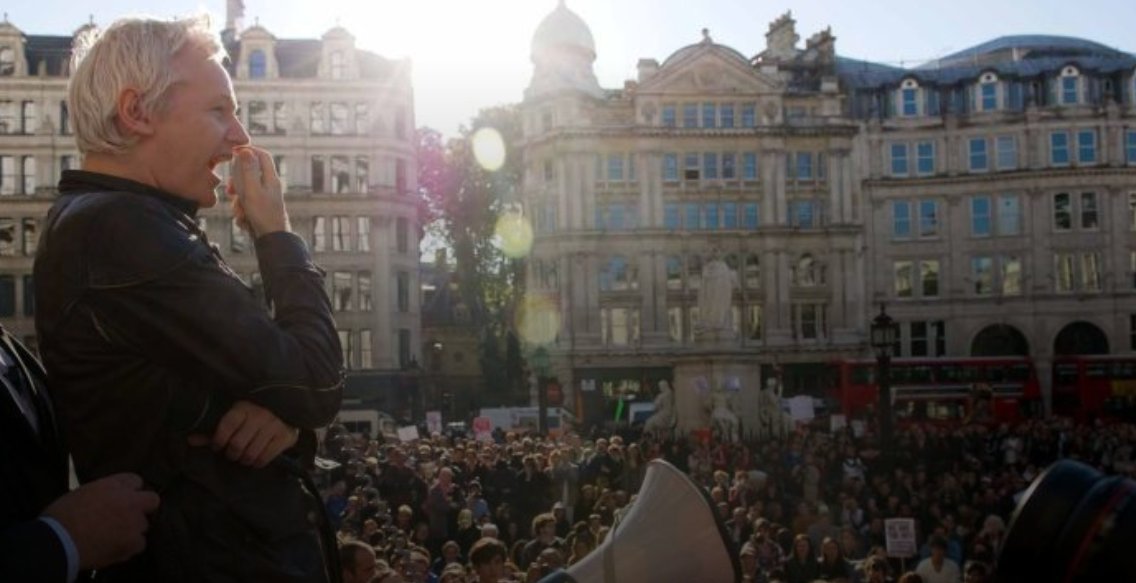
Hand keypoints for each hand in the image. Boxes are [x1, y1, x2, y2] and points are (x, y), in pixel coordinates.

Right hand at [42, 473, 159, 569]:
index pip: (135, 480)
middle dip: (144, 507)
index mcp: (113, 485)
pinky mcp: (133, 542)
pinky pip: (139, 544)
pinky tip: (114, 548)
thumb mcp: (81, 493)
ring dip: (132, 530)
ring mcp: (134, 522)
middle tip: (128, 517)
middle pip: (152, 500)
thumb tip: (107, 499)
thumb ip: (101, 493)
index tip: (122, 499)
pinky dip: (129, 547)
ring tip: (113, 537)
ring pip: (143, 525)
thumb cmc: (60, 517)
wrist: (57, 542)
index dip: (129, 491)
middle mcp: (129, 500)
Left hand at [188, 400, 298, 467]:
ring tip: (244, 456)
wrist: (284, 414)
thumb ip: (212, 431)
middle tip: (233, 454)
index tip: (218, 446)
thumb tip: (190, 439)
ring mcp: (273, 425)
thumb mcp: (232, 420)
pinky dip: (258, 462)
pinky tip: (257, 458)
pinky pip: (266, 457)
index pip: (227, 425)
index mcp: (243, 408)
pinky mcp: (285, 436)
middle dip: (232, 454)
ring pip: (251, 453)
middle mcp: (259, 415)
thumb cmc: (252, 419)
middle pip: (237, 444)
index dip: (219, 440)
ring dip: (245, 460)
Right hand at [227, 146, 288, 236]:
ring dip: (238, 203)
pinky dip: (242, 214)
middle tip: (231, 191)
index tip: (234, 152)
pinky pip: (245, 207)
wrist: (272, 241)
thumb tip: (245, 150)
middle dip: (237, 184)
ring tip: (242, 213)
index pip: (262, 156)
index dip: (248, 151)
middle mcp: (269, 187)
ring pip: (244, 193)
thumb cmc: (264, 215)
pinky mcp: (259, 211)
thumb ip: (248, 170)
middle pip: (249, 175)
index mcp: (270, 179)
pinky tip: (246, 223)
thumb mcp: (252, 190)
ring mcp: (264, 199)